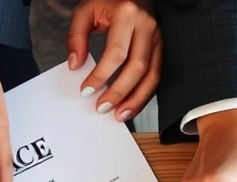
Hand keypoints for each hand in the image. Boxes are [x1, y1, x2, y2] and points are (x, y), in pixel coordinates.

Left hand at [68, 0, 160, 121]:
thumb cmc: (108, 1)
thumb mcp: (85, 11)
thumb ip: (76, 37)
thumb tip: (75, 65)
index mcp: (128, 14)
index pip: (116, 53)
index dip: (102, 75)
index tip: (86, 90)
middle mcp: (147, 26)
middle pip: (137, 67)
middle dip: (119, 92)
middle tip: (102, 107)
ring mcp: (158, 38)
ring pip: (152, 75)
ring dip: (136, 99)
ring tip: (120, 115)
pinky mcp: (161, 48)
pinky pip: (156, 75)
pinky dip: (144, 94)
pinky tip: (131, 105)